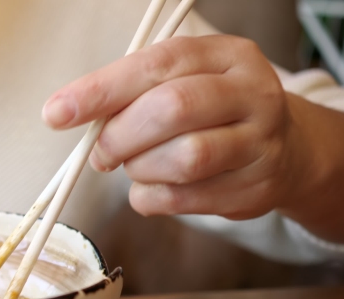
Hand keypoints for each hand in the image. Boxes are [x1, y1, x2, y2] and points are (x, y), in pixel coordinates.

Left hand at [42, 35, 304, 221]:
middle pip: (171, 109)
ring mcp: (260, 143)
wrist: (286, 150)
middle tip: (101, 152)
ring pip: (183, 158)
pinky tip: (151, 188)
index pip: (156, 65)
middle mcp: (252, 93)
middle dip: (119, 135)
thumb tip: (70, 113)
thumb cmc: (213, 112)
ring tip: (135, 165)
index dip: (101, 90)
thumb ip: (131, 92)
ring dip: (139, 168)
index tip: (58, 113)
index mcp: (226, 55)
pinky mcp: (254, 188)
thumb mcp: (181, 83)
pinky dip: (150, 197)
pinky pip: (183, 198)